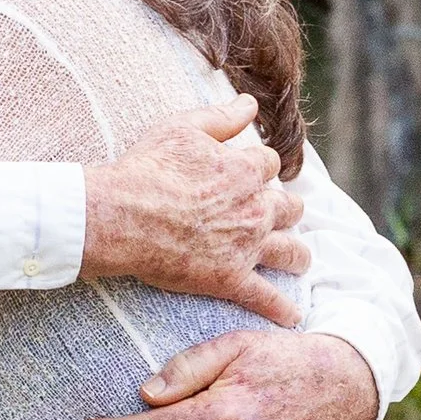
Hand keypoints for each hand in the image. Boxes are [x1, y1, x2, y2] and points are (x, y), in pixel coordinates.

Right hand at [80, 99, 308, 328]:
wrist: (121, 216)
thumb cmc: (146, 169)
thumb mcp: (182, 128)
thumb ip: (221, 117)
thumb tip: (251, 103)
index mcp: (245, 171)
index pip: (271, 165)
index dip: (260, 168)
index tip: (251, 174)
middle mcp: (255, 209)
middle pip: (291, 207)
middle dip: (286, 208)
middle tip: (279, 214)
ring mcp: (246, 247)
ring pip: (290, 251)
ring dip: (297, 254)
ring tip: (299, 260)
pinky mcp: (231, 280)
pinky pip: (266, 298)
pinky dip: (282, 309)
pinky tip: (292, 317)